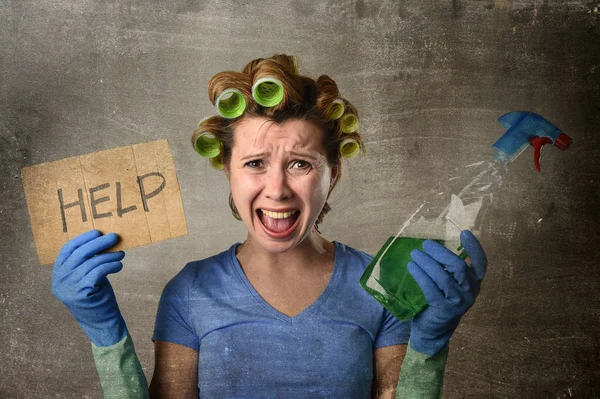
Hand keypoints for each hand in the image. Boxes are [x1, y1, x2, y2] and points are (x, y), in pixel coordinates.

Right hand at [52, 230, 127, 346]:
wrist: (100, 321)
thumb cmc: (96, 294)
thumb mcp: (87, 275)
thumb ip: (88, 260)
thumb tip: (103, 238)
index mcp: (58, 273)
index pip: (67, 249)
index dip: (82, 239)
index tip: (98, 232)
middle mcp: (59, 280)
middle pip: (80, 254)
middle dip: (99, 243)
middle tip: (115, 236)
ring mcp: (69, 287)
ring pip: (91, 263)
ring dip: (109, 255)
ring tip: (121, 253)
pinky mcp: (81, 293)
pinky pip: (98, 272)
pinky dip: (111, 266)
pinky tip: (119, 265)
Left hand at [407, 230, 486, 356]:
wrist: (434, 330)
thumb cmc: (440, 300)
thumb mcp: (450, 284)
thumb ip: (448, 269)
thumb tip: (432, 246)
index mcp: (474, 283)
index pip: (481, 263)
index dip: (474, 248)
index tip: (464, 232)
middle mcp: (470, 292)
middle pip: (459, 266)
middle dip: (441, 253)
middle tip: (426, 244)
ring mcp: (458, 302)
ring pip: (443, 277)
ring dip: (426, 263)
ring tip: (414, 255)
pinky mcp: (443, 309)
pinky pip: (431, 288)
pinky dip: (420, 276)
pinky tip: (412, 268)